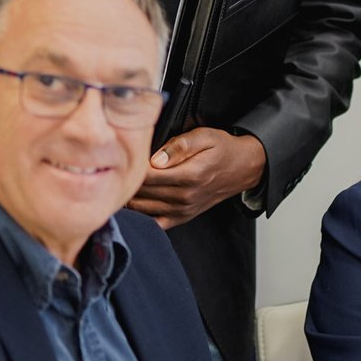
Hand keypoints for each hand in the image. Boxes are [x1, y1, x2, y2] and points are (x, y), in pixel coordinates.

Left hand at [130, 128, 266, 228]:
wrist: (242, 168)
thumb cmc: (222, 149)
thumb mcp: (205, 137)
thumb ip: (180, 146)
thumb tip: (156, 159)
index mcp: (190, 175)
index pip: (148, 175)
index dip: (132, 165)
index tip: (125, 156)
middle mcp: (185, 196)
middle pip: (142, 192)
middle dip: (126, 179)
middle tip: (118, 166)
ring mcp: (183, 210)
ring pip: (143, 208)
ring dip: (128, 196)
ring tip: (121, 181)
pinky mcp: (182, 218)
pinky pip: (154, 224)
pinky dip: (140, 216)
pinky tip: (133, 202)